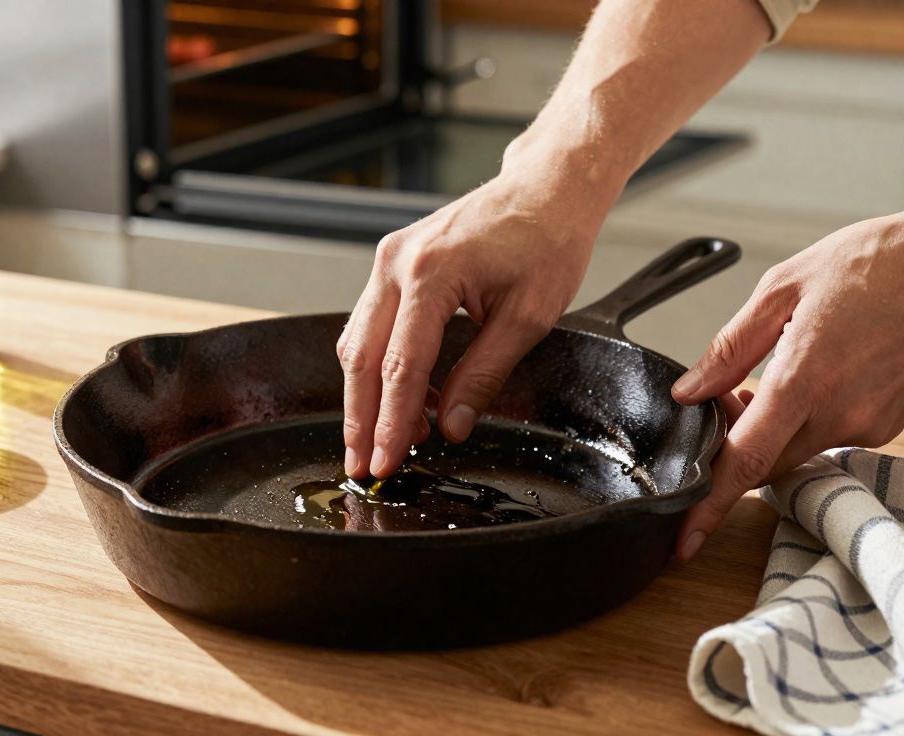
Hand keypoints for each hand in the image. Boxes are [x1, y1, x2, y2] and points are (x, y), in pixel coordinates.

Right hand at [338, 152, 614, 478]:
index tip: (387, 463)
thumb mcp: (528, 317)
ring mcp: (389, 260)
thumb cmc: (546, 241)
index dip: (391, 423)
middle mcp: (397, 264)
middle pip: (361, 358)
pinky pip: (371, 323)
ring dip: (365, 396)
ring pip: (357, 342)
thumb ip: (484, 375)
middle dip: (360, 419)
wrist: (546, 190)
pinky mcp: (392, 263)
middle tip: (362, 467)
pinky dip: (379, 365)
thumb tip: (453, 426)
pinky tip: (403, 399)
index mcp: (431, 274)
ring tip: (382, 442)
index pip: (400, 367)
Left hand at [672, 191, 903, 559]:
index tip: (684, 541)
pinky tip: (813, 373)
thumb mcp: (781, 288)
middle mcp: (841, 413)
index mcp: (805, 378)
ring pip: (794, 451)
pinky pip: (827, 437)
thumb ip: (729, 348)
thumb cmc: (877, 262)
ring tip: (774, 370)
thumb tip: (688, 392)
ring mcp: (869, 425)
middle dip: (734, 445)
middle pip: (764, 464)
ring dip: (770, 430)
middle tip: (726, 395)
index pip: (745, 461)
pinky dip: (805, 419)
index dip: (708, 505)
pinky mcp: (886, 426)